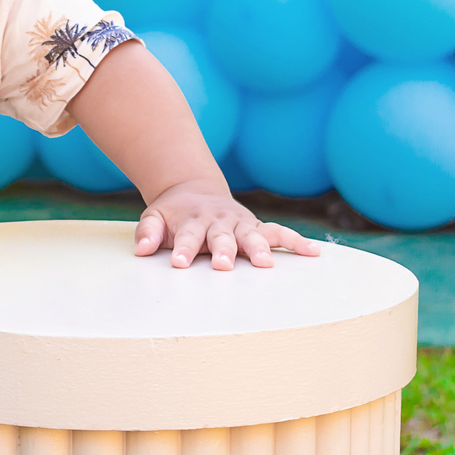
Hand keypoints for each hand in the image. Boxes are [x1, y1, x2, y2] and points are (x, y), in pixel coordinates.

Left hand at [134, 179, 320, 269]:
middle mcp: (218, 221)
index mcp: (192, 221)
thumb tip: (141, 249)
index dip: (183, 250)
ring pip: (251, 235)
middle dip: (223, 251)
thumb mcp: (155, 217)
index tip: (180, 263)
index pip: (187, 237)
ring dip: (259, 248)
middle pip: (221, 237)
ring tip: (265, 263)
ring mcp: (239, 223)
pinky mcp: (256, 226)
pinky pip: (279, 232)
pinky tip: (313, 252)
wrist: (193, 189)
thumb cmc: (174, 214)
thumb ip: (148, 232)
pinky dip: (296, 241)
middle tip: (222, 265)